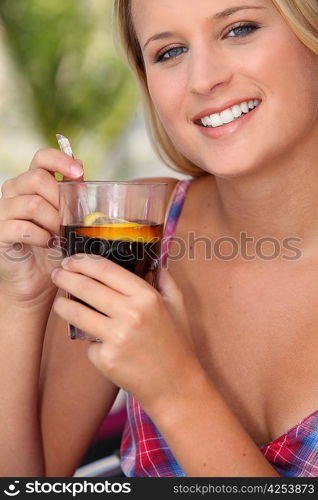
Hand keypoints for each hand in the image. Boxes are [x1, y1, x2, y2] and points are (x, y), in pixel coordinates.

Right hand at [0, 149, 82, 305]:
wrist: (37, 279)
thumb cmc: (54, 247)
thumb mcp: (68, 219)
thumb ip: (72, 199)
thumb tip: (84, 181)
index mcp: (31, 183)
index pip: (42, 158)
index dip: (61, 159)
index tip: (80, 172)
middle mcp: (13, 192)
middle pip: (37, 178)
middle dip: (60, 200)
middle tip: (70, 220)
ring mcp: (3, 211)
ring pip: (32, 203)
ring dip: (53, 221)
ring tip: (61, 236)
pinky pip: (23, 227)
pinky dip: (41, 237)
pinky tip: (48, 244)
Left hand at [51, 254, 197, 412]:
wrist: (177, 387)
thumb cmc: (177, 345)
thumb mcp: (178, 306)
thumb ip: (165, 280)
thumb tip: (153, 260)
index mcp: (148, 297)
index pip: (106, 270)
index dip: (84, 262)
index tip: (72, 259)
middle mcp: (131, 314)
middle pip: (86, 288)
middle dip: (65, 277)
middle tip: (56, 274)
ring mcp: (116, 338)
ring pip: (77, 313)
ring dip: (62, 305)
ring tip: (59, 303)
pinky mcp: (106, 359)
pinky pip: (89, 343)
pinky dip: (91, 341)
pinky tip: (99, 343)